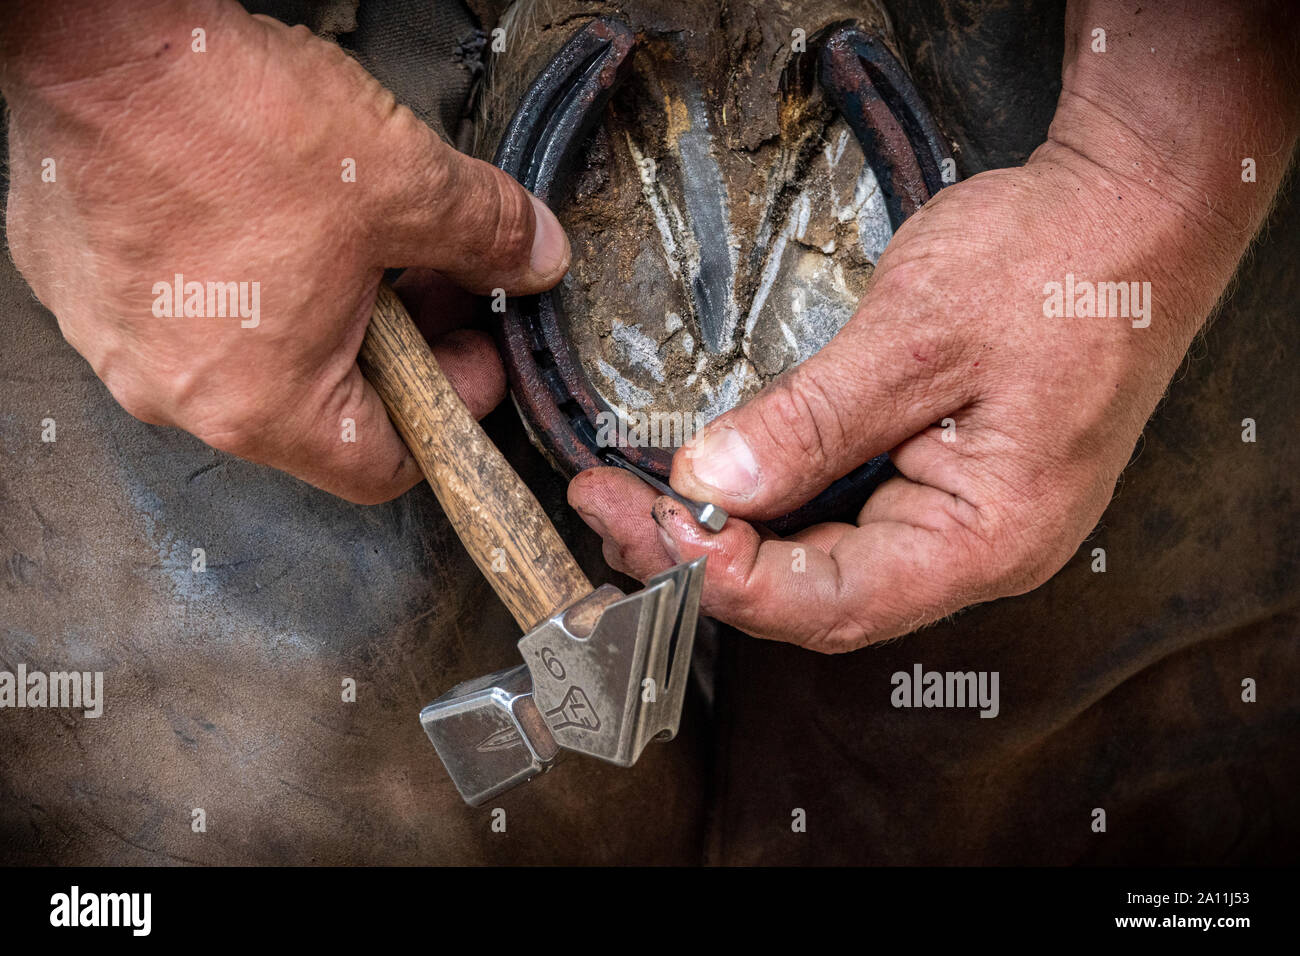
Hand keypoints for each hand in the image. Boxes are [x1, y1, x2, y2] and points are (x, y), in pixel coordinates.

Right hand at [2, 0, 569, 502]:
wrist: (92, 37)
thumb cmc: (222, 118)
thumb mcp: (401, 183)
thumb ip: (486, 235)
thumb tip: (531, 257)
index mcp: (260, 405)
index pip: (379, 466)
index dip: (447, 409)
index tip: (469, 353)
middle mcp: (177, 395)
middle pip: (321, 410)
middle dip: (395, 346)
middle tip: (428, 283)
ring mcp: (120, 343)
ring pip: (254, 357)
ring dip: (322, 309)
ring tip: (354, 238)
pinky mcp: (84, 287)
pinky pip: (188, 309)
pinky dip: (246, 280)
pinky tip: (272, 217)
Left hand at [569, 0, 1295, 650]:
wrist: (1132, 211)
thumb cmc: (1063, 266)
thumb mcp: (921, 337)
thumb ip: (813, 420)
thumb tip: (717, 480)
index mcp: (986, 538)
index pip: (834, 602)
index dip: (732, 577)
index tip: (659, 524)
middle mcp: (968, 548)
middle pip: (812, 593)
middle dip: (702, 560)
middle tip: (612, 511)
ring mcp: (949, 515)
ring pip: (814, 559)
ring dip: (722, 533)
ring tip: (632, 498)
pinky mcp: (930, 478)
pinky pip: (833, 513)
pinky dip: (763, 499)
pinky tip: (709, 477)